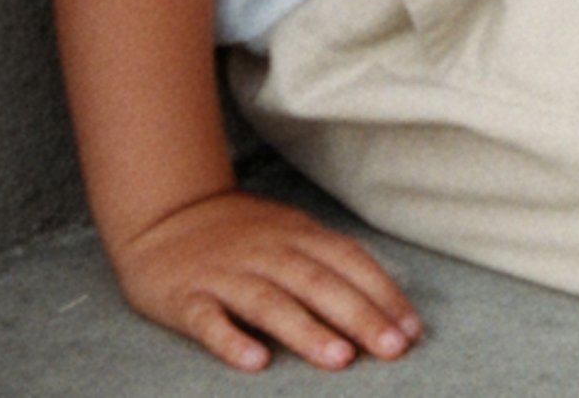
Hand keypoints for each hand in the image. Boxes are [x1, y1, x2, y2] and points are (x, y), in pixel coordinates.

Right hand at [107, 189, 421, 372]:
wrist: (166, 216)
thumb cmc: (242, 235)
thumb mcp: (291, 235)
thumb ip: (328, 264)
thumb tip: (381, 302)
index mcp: (299, 236)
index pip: (350, 262)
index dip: (383, 294)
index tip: (412, 329)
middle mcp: (268, 253)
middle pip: (319, 284)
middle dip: (360, 316)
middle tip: (393, 348)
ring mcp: (227, 275)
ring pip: (271, 303)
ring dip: (308, 330)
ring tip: (340, 359)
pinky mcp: (186, 298)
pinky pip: (209, 320)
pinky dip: (232, 341)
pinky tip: (254, 362)